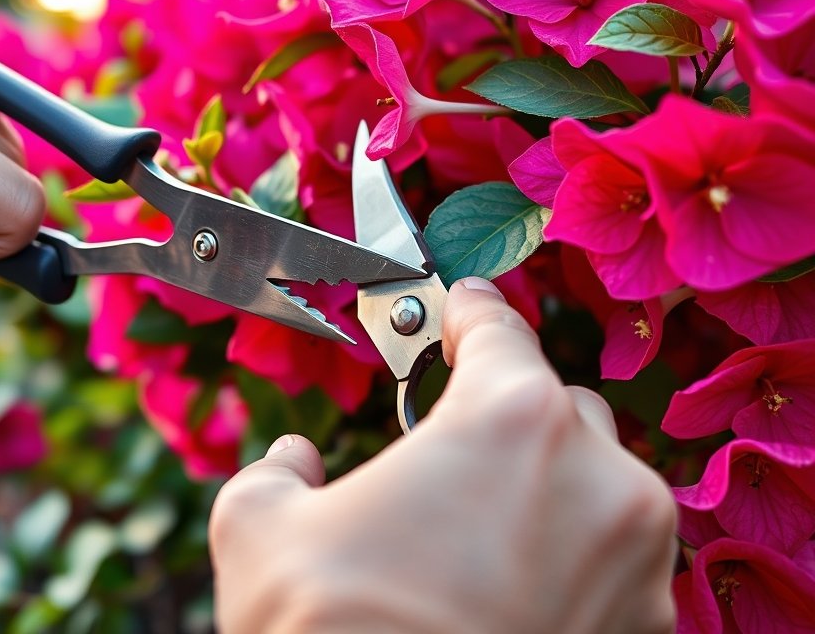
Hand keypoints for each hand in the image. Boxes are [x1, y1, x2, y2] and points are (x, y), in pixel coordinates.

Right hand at [209, 278, 676, 633]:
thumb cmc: (331, 632)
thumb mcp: (259, 530)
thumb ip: (276, 472)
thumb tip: (293, 463)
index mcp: (511, 421)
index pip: (499, 328)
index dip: (468, 312)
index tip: (458, 309)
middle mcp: (599, 479)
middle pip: (556, 407)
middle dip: (504, 415)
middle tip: (447, 453)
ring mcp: (638, 561)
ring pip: (598, 483)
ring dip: (546, 489)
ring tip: (475, 536)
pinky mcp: (650, 629)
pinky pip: (615, 562)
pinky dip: (572, 561)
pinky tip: (509, 595)